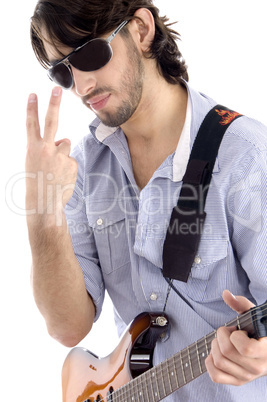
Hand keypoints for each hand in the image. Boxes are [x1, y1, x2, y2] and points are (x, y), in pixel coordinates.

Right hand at [26, 87, 77, 224]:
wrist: (44, 204)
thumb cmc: (38, 183)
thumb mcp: (35, 163)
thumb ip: (47, 148)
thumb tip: (64, 140)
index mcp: (32, 149)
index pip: (31, 125)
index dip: (32, 109)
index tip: (33, 94)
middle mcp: (45, 150)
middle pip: (51, 122)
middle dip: (53, 104)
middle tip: (57, 89)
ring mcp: (59, 156)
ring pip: (66, 144)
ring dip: (63, 153)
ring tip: (56, 169)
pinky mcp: (71, 164)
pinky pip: (72, 159)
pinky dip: (68, 166)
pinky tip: (62, 177)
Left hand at [205, 290, 266, 384]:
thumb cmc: (260, 332)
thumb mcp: (255, 316)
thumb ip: (242, 304)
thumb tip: (225, 294)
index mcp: (265, 351)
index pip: (245, 348)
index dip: (235, 335)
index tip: (237, 329)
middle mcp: (257, 367)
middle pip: (226, 353)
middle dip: (220, 336)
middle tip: (227, 332)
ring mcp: (247, 377)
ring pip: (219, 363)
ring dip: (214, 347)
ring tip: (223, 342)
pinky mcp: (238, 381)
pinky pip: (216, 376)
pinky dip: (210, 362)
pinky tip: (216, 352)